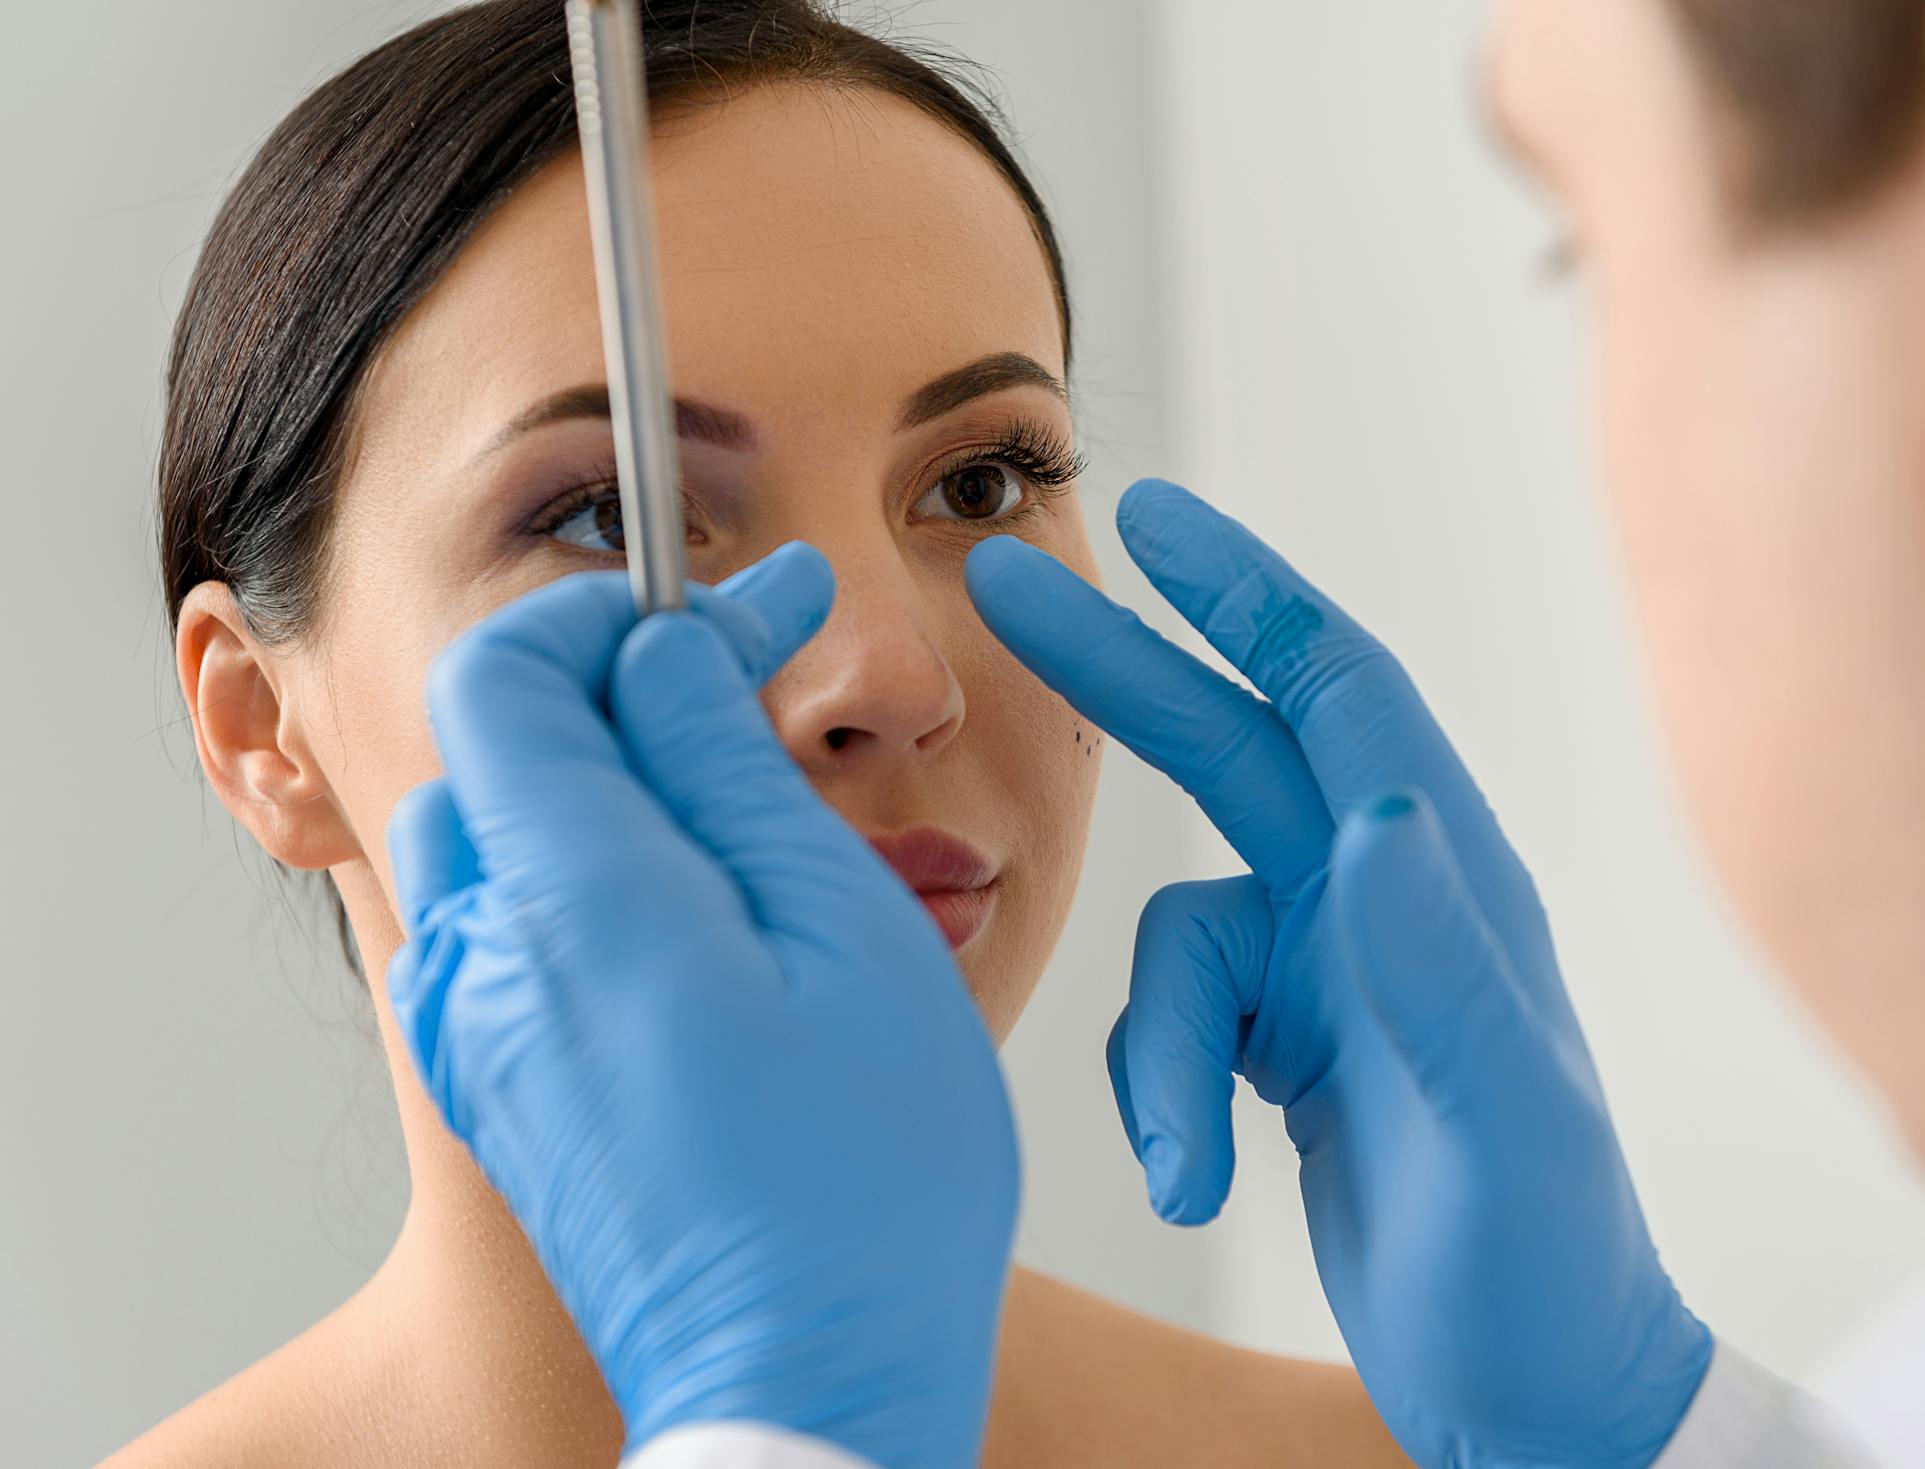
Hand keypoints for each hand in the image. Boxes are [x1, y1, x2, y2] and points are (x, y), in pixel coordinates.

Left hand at [384, 549, 1017, 1468]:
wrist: (807, 1388)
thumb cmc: (862, 1184)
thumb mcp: (842, 931)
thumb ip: (733, 765)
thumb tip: (669, 649)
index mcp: (576, 902)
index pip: (515, 670)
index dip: (621, 610)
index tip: (741, 607)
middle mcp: (491, 959)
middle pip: (504, 741)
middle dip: (628, 681)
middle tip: (763, 687)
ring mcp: (482, 1031)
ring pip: (504, 826)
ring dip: (612, 775)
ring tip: (745, 803)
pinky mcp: (502, 1085)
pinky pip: (510, 921)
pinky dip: (590, 866)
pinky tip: (702, 907)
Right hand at [965, 483, 1710, 1468]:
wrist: (1529, 1387)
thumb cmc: (1542, 1265)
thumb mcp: (1499, 1122)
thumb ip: (1437, 965)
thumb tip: (1383, 808)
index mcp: (1448, 882)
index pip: (1340, 694)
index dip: (1248, 596)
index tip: (1152, 520)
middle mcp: (1384, 902)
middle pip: (1229, 747)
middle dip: (1122, 670)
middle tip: (1008, 589)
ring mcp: (1329, 971)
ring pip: (1175, 942)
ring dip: (1159, 1055)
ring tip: (1188, 1162)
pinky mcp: (1283, 1044)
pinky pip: (1169, 1026)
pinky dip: (1157, 1097)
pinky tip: (1195, 1178)